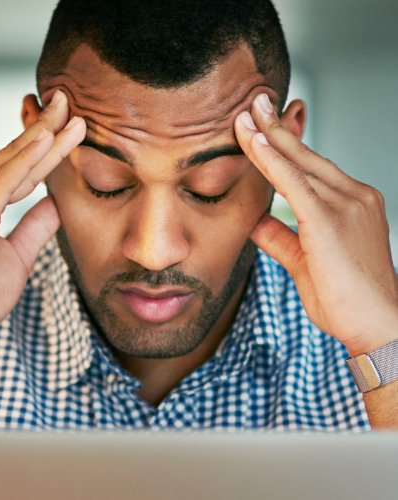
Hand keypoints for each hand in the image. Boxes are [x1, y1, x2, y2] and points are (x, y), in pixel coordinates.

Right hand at [0, 90, 85, 348]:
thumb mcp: (17, 255)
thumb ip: (34, 227)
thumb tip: (55, 204)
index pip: (17, 168)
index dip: (43, 147)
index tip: (67, 128)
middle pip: (14, 156)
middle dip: (45, 129)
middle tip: (68, 101)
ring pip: (11, 163)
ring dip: (43, 137)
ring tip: (69, 112)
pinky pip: (2, 183)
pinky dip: (25, 161)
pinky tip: (46, 140)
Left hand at [235, 94, 397, 356]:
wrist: (377, 326)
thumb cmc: (346, 299)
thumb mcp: (303, 262)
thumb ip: (278, 238)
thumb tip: (254, 222)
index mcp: (350, 204)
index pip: (312, 167)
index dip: (287, 145)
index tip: (267, 126)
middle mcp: (352, 196)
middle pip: (306, 155)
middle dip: (277, 127)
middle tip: (255, 102)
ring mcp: (346, 204)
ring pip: (299, 163)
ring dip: (269, 135)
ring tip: (248, 111)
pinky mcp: (330, 220)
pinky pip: (294, 183)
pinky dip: (272, 161)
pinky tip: (255, 141)